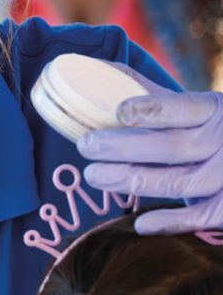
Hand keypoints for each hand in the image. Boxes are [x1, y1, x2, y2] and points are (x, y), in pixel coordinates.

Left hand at [77, 71, 222, 234]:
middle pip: (171, 146)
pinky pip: (199, 217)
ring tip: (94, 175)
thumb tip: (101, 70)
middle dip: (124, 147)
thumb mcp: (194, 108)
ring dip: (132, 180)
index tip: (118, 111)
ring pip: (177, 181)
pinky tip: (140, 224)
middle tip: (85, 146)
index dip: (152, 110)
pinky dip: (169, 221)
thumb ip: (153, 95)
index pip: (183, 107)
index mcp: (213, 109)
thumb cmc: (211, 130)